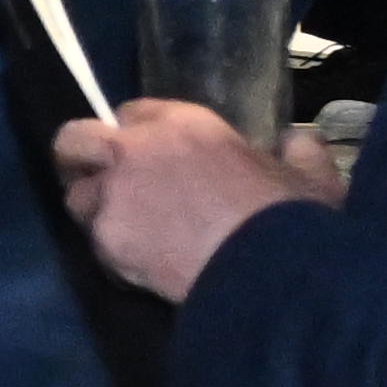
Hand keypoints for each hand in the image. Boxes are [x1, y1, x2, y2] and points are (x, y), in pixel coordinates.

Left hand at [57, 97, 345, 302]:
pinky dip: (112, 252)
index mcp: (184, 125)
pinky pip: (95, 243)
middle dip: (83, 158)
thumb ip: (301, 152)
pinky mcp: (106, 239)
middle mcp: (136, 150)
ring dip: (97, 210)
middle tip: (106, 182)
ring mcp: (114, 194)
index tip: (151, 156)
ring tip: (127, 231)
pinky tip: (139, 263)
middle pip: (75, 139)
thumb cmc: (292, 220)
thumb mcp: (312, 177)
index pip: (132, 112)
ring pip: (78, 196)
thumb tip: (298, 140)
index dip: (138, 136)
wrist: (269, 274)